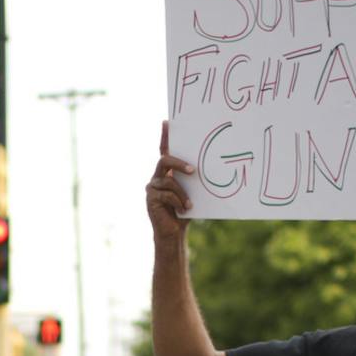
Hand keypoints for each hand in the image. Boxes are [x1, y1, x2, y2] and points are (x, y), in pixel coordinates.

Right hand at [146, 121, 194, 241]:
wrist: (174, 232)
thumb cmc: (185, 211)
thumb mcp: (191, 192)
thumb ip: (192, 181)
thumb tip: (205, 169)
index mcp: (167, 173)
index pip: (164, 151)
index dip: (165, 136)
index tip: (167, 122)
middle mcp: (157, 177)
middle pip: (164, 160)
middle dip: (179, 164)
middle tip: (193, 171)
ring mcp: (152, 187)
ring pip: (169, 181)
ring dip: (182, 193)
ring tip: (189, 204)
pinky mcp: (150, 198)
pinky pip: (166, 195)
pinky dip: (178, 202)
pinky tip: (183, 210)